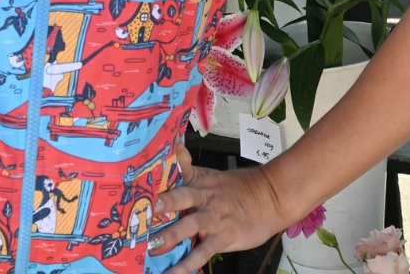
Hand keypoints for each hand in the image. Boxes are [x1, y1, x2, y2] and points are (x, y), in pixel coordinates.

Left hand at [149, 139, 281, 273]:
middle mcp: (203, 196)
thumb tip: (169, 147)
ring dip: (171, 235)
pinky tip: (174, 273)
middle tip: (144, 210)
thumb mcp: (209, 175)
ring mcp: (213, 218)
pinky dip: (188, 264)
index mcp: (198, 179)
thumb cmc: (235, 189)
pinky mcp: (222, 237)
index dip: (162, 170)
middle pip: (181, 197)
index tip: (141, 175)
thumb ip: (186, 167)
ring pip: (190, 226)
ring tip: (152, 246)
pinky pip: (203, 252)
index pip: (178, 168)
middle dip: (163, 204)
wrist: (269, 198)